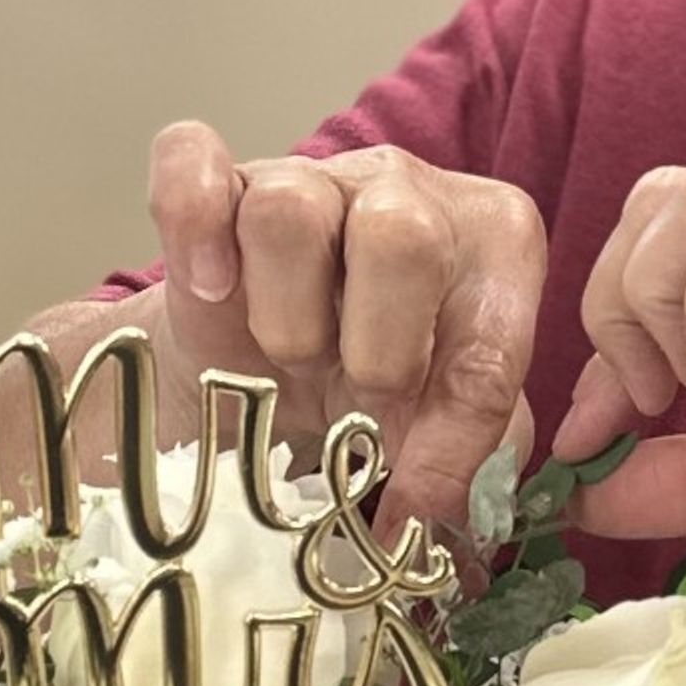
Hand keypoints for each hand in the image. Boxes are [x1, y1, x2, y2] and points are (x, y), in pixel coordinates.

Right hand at [142, 123, 546, 535]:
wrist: (266, 375)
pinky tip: (209, 289)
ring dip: (284, 315)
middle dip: (375, 352)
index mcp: (494, 242)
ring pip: (289, 212)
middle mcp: (407, 191)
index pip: (492, 340)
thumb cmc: (369, 389)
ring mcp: (309, 177)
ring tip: (288, 357)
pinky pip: (191, 160)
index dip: (454, 441)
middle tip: (355, 396)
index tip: (415, 503)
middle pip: (400, 239)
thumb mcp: (436, 426)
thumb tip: (448, 524)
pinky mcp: (219, 184)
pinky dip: (192, 225)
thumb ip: (466, 460)